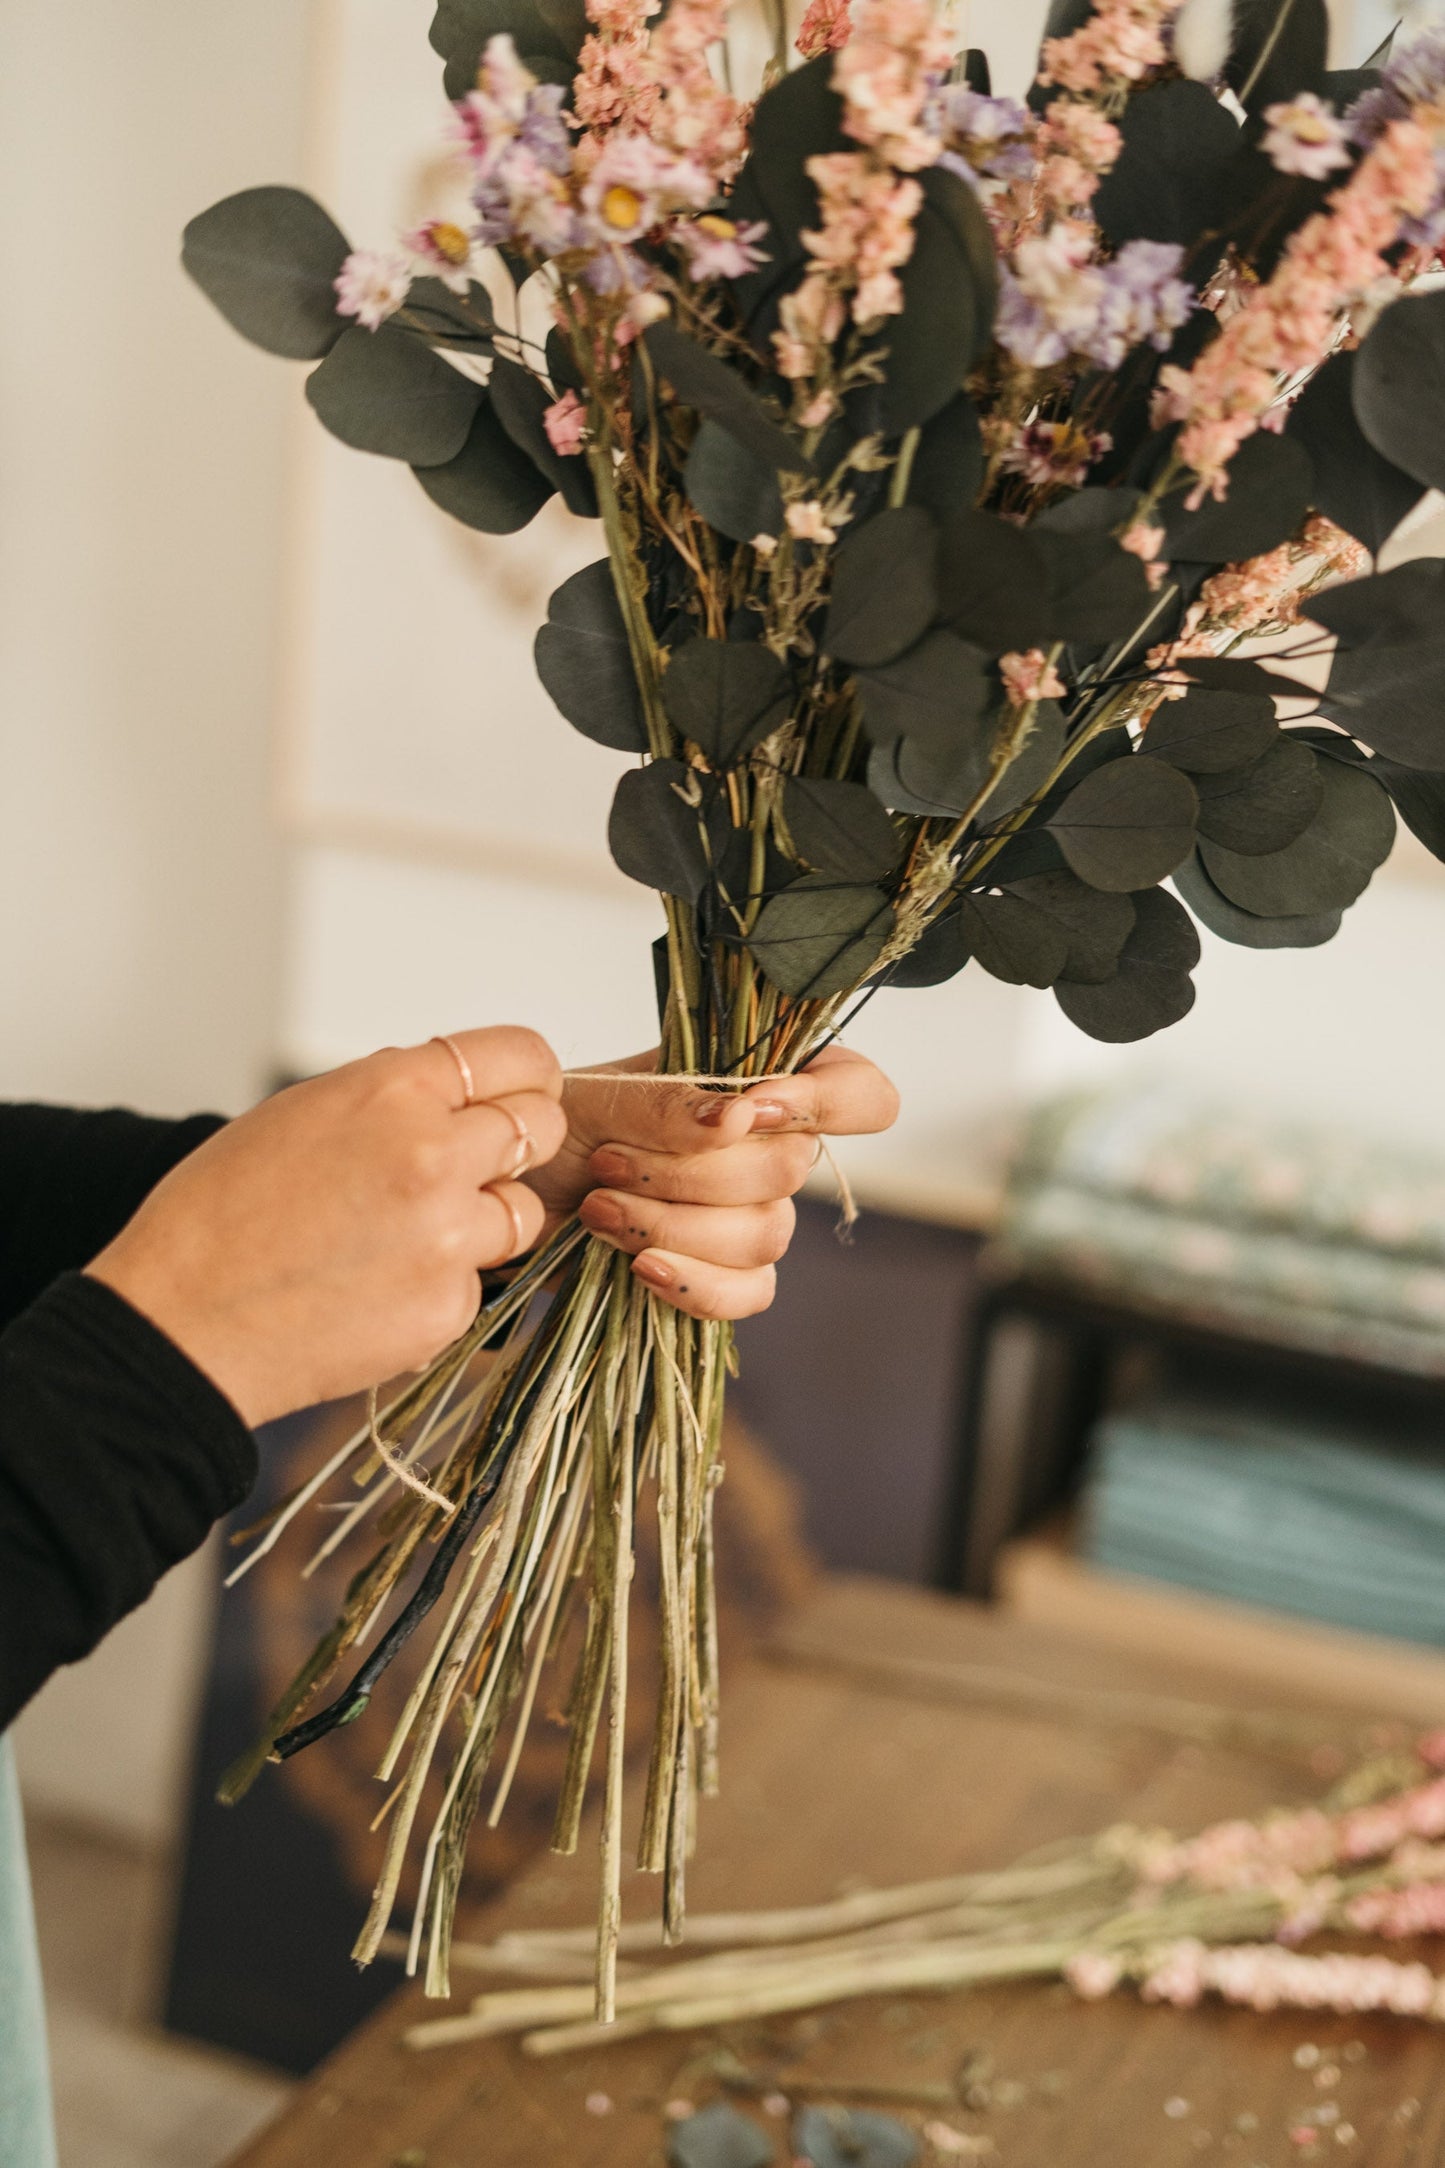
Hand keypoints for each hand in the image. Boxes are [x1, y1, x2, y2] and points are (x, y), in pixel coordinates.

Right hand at [88, 1028, 566, 1426]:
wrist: (181, 1322)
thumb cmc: (219, 1215)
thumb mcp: (302, 1112)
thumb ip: (390, 1098)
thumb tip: (452, 1094)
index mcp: (393, 1090)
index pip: (521, 1055)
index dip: (527, 1077)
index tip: (522, 1093)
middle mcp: (434, 1154)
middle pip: (541, 1127)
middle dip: (517, 1143)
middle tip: (475, 1166)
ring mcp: (447, 1236)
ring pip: (521, 1211)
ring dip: (483, 1218)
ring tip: (405, 1235)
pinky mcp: (448, 1307)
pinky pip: (479, 1282)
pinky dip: (440, 1284)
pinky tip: (375, 1287)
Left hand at [525, 1044, 899, 1322]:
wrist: (509, 1198)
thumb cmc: (559, 1131)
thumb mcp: (598, 1098)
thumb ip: (669, 1102)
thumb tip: (741, 1117)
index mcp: (755, 1086)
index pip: (857, 1090)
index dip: (828, 1100)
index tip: (750, 1111)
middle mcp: (767, 1151)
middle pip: (792, 1169)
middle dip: (691, 1172)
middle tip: (609, 1163)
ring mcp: (751, 1219)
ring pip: (765, 1235)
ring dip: (672, 1225)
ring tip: (599, 1209)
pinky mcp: (726, 1277)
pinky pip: (750, 1293)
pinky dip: (693, 1284)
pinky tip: (640, 1269)